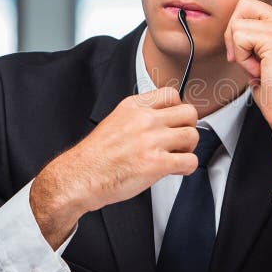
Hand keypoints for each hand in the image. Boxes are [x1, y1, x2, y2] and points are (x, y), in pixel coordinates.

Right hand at [30, 87, 198, 248]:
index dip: (178, 109)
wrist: (79, 177)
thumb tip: (165, 120)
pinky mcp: (156, 163)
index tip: (175, 121)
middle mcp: (144, 120)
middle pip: (189, 112)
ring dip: (188, 148)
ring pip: (192, 136)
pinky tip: (175, 169)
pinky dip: (187, 167)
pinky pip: (189, 161)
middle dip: (188, 127)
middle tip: (179, 140)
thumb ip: (140, 117)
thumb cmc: (95, 156)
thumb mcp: (115, 121)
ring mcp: (151, 141)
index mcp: (134, 107)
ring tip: (176, 156)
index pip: (172, 94)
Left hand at [224, 0, 271, 184]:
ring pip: (237, 22)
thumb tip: (239, 26)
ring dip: (236, 48)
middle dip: (233, 34)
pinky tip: (258, 70)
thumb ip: (258, 34)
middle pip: (242, 5)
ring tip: (255, 66)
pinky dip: (240, 57)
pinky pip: (239, 37)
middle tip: (247, 59)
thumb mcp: (265, 55)